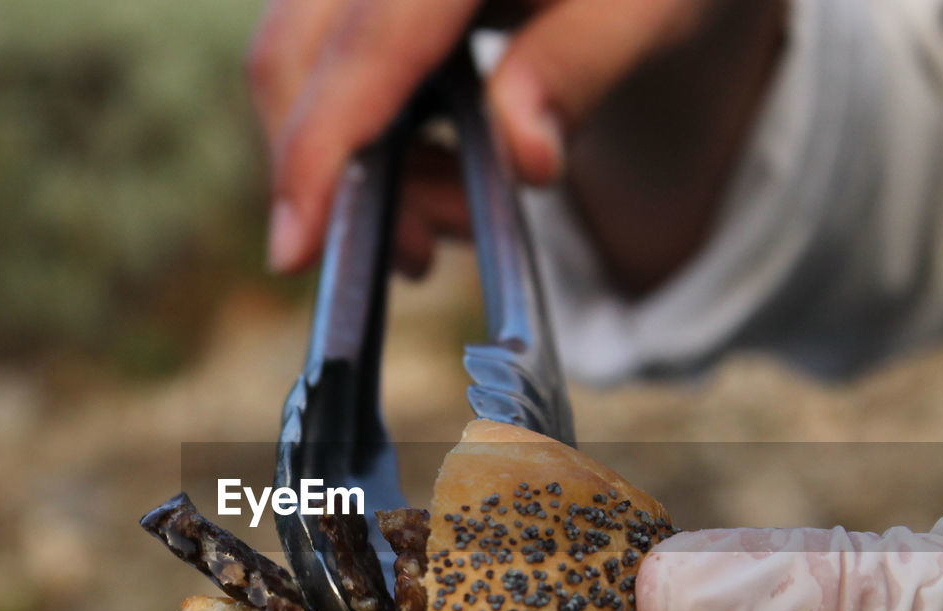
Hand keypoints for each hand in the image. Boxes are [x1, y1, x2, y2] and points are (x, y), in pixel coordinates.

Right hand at [248, 0, 784, 291]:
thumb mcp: (650, 9)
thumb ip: (582, 68)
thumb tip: (523, 155)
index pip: (369, 45)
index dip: (321, 149)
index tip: (294, 251)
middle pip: (291, 56)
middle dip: (332, 177)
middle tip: (418, 254)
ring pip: (293, 68)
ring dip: (350, 166)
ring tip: (449, 214)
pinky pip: (319, 67)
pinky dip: (358, 137)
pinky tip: (427, 170)